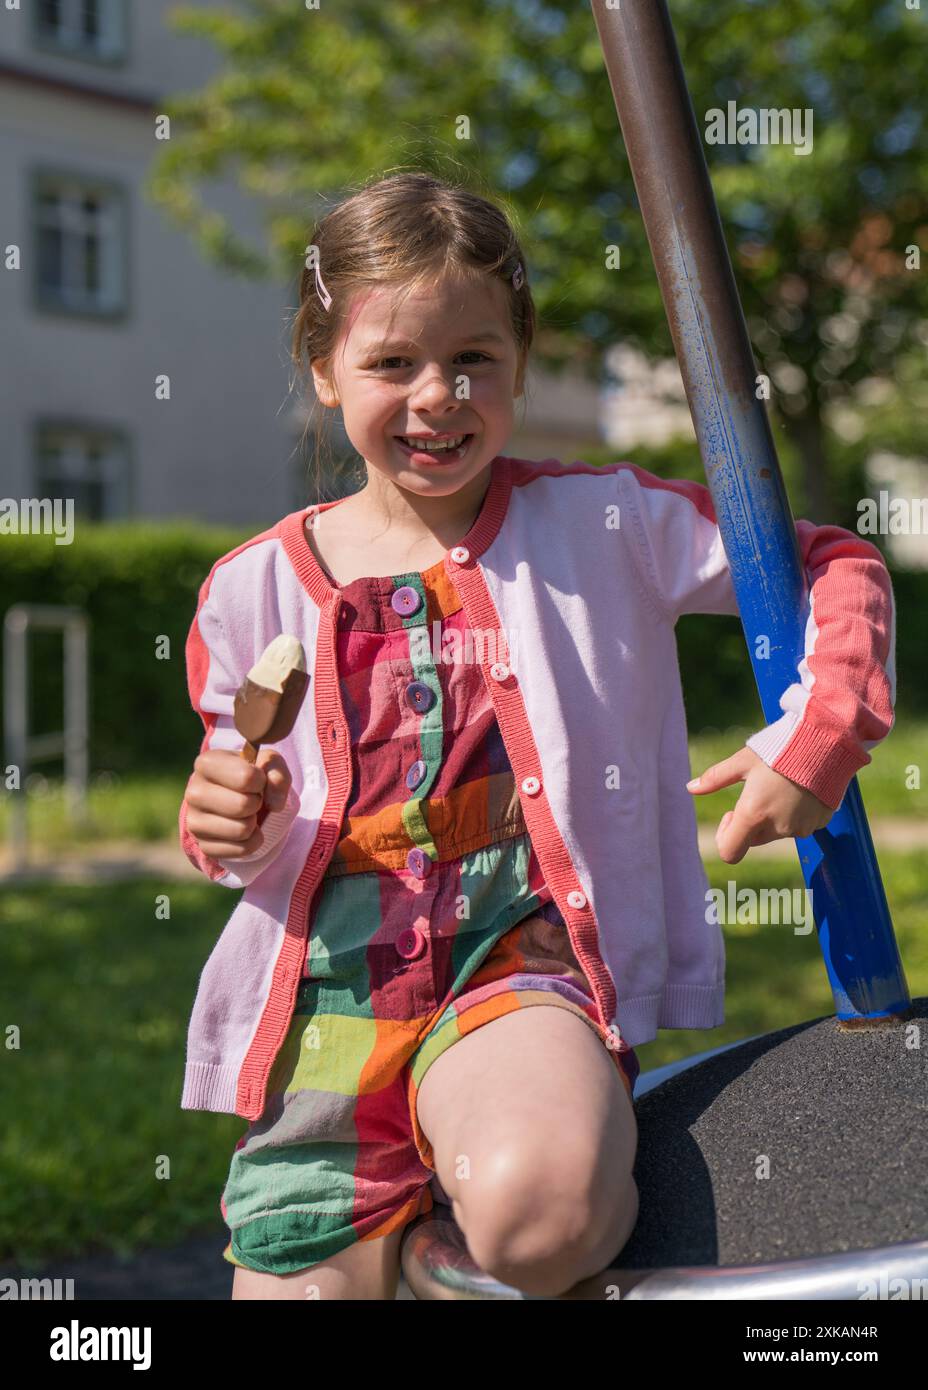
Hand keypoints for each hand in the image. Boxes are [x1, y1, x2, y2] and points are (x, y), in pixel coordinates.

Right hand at [184, 747, 291, 859]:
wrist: (239, 799)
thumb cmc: (254, 776)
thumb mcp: (270, 765)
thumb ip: (278, 774)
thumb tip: (275, 804)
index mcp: (206, 763)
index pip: (246, 777)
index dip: (261, 781)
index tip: (255, 781)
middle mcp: (194, 792)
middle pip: (243, 806)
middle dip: (257, 803)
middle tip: (252, 799)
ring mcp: (194, 821)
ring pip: (242, 830)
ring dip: (254, 823)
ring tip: (247, 814)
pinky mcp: (203, 845)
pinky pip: (241, 850)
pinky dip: (252, 841)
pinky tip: (244, 830)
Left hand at [686, 746, 833, 863]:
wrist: (826, 742)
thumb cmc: (780, 748)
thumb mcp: (742, 761)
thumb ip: (715, 778)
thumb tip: (690, 788)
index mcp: (753, 815)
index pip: (730, 852)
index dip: (726, 836)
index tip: (732, 812)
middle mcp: (777, 828)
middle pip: (753, 840)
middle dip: (749, 822)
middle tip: (756, 792)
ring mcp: (800, 828)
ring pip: (777, 832)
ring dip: (773, 817)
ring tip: (782, 784)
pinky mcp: (819, 823)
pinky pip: (799, 826)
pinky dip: (795, 813)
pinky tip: (800, 788)